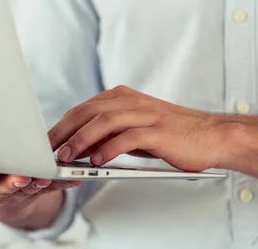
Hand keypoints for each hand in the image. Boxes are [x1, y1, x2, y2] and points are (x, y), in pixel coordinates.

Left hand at [49, 85, 232, 171]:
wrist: (210, 136)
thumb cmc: (170, 134)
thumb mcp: (133, 129)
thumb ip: (108, 133)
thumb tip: (79, 146)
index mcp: (121, 97)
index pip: (82, 109)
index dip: (61, 125)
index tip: (46, 142)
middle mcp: (130, 101)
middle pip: (87, 112)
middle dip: (63, 132)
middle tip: (48, 150)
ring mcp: (144, 114)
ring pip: (103, 122)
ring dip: (81, 140)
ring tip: (67, 157)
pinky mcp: (157, 130)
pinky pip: (127, 138)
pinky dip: (109, 148)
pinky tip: (97, 160)